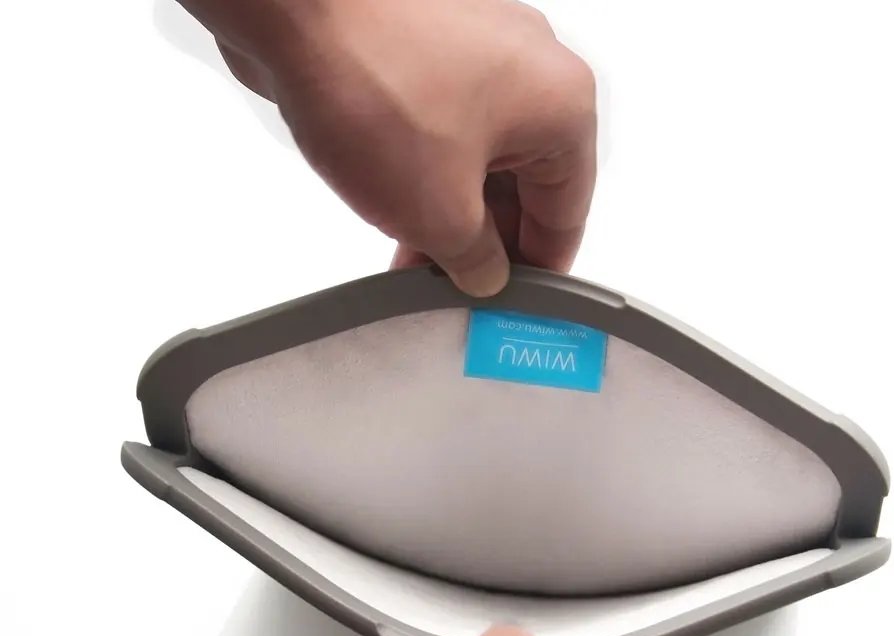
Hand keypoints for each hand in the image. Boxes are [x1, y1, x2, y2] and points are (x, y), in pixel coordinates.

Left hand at [181, 0, 597, 294]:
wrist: (291, 7)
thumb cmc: (375, 89)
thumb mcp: (440, 215)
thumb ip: (476, 260)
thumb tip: (486, 276)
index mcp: (562, 104)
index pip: (566, 213)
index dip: (538, 271)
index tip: (512, 310)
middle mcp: (531, 68)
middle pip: (523, 185)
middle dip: (486, 245)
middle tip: (455, 293)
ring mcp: (478, 48)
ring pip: (481, 158)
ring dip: (453, 215)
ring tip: (416, 264)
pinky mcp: (429, 44)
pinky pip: (446, 127)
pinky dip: (430, 174)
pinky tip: (400, 217)